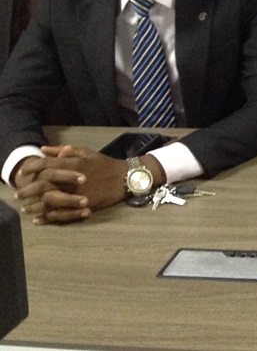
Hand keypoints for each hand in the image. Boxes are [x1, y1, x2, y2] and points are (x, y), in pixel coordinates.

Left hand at [16, 145, 163, 224]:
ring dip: (34, 206)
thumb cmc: (104, 164)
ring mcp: (78, 194)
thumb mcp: (86, 152)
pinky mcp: (82, 207)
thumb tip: (44, 149)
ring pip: (49, 202)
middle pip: (43, 185)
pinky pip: (61, 214)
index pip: (46, 165)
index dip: (32, 167)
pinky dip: (47, 218)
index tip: (23, 172)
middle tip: (19, 194)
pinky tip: (38, 220)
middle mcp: (73, 180)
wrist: (124, 178)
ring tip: (26, 208)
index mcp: (74, 164)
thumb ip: (64, 151)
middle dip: (28, 190)